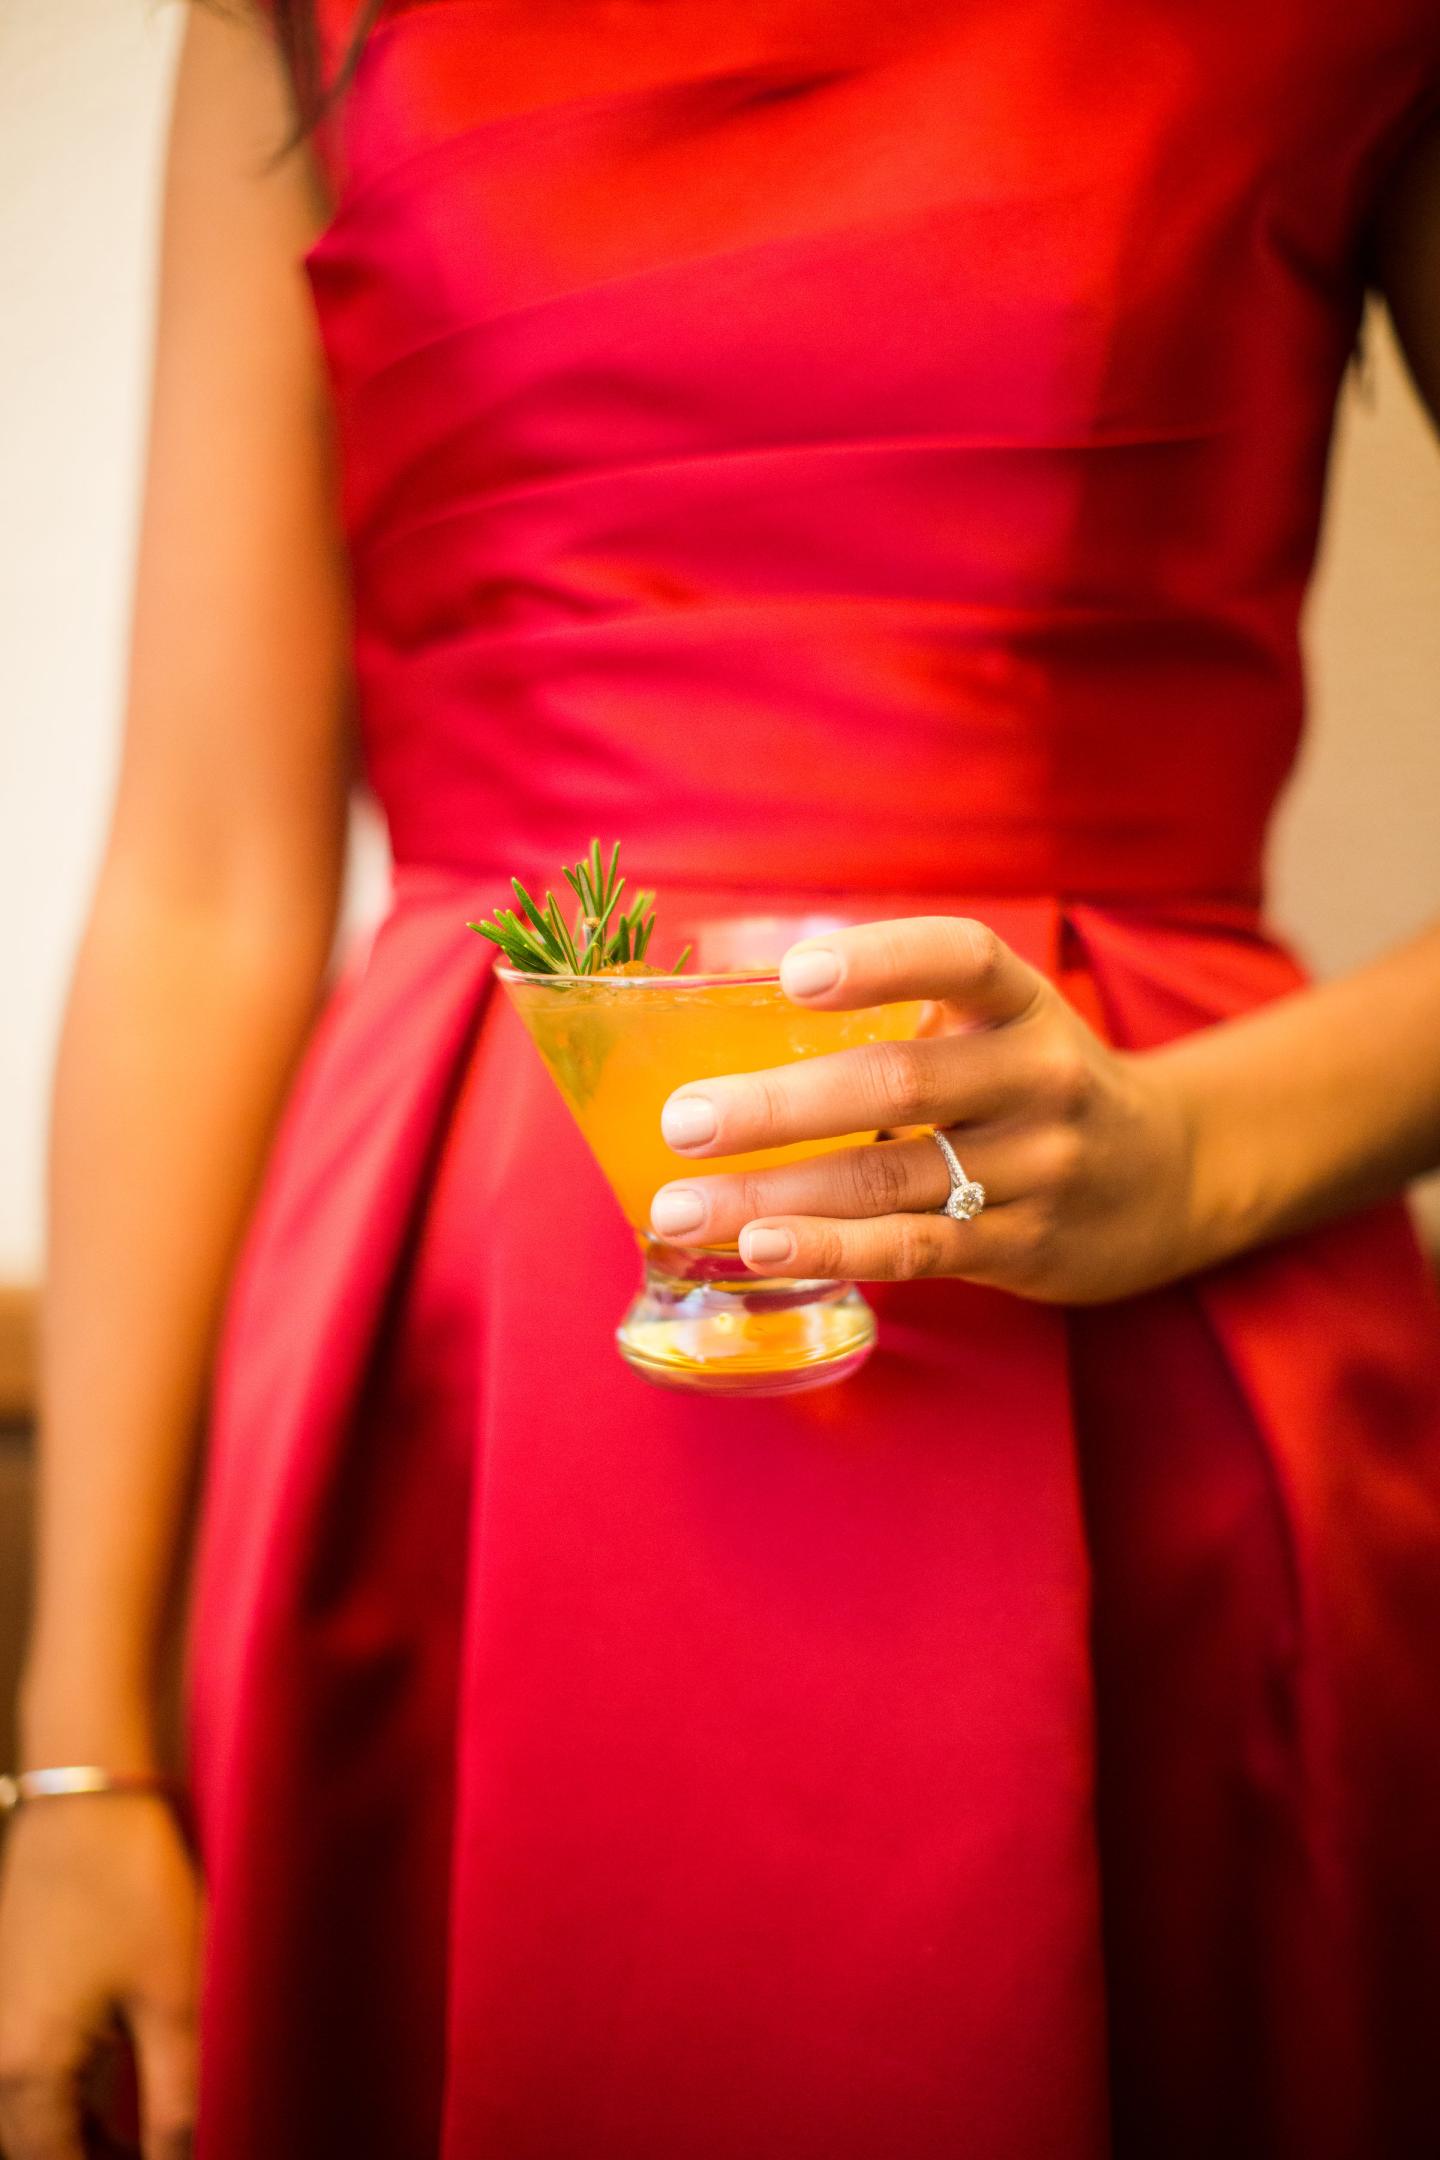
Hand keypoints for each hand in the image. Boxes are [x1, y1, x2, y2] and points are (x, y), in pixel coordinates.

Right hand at [0, 1794, 201, 2159]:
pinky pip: (25, 2073)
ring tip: (143, 2139)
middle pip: (33, 2149)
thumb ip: (176, 2096)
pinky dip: (64, 2100)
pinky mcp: (7, 1993)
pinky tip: (115, 2096)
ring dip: (77, 2138)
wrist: (88, 1795)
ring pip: (27, 2116)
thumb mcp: (173, 1996)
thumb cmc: (133, 1885)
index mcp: (27, 2070)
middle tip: (159, 2153)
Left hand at [649, 914, 1209, 1304]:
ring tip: (682, 1208)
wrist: (1170, 1176)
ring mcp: (1037, 1166)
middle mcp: (1037, 1077)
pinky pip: (917, 1250)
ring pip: (891, 1179)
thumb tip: (727, 1006)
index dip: (879, 961)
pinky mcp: (1024, 1245)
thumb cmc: (1033, 1086)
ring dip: (775, 1195)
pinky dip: (834, 1250)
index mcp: (1020, 1003)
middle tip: (683, 1121)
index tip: (793, 975)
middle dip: (778, 1105)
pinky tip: (763, 1250)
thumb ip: (900, 1016)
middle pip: (898, 1084)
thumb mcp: (997, 1026)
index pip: (960, 958)